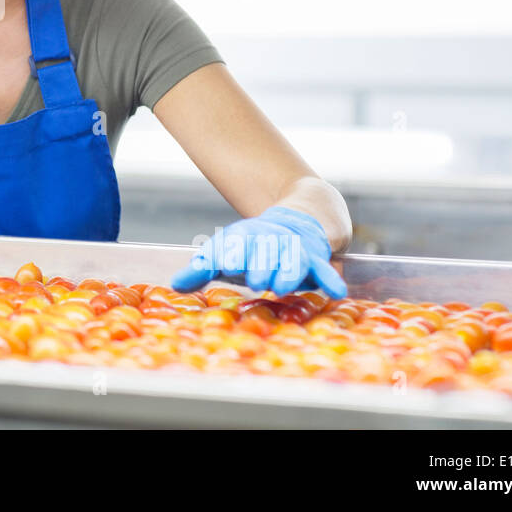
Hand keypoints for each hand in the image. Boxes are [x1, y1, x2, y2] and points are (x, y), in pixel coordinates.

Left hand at [171, 205, 346, 297]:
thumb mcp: (224, 254)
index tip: (227, 264)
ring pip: (294, 259)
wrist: (294, 221)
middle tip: (256, 281)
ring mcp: (294, 249)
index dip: (232, 253)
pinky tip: (336, 291)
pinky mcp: (316, 259)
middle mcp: (270, 241)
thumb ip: (202, 269)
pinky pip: (325, 268)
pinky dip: (330, 278)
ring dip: (289, 272)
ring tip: (282, 287)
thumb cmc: (251, 249)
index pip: (237, 244)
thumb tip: (175, 284)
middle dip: (261, 264)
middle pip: (266, 251)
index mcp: (245, 238)